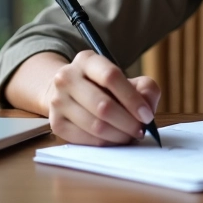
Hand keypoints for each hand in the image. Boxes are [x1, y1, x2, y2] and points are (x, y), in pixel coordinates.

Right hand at [45, 50, 160, 145]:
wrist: (70, 92)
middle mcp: (67, 77)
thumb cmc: (106, 86)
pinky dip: (104, 142)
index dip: (132, 98)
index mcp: (87, 60)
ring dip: (118, 135)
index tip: (146, 115)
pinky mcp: (55, 123)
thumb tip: (147, 109)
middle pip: (102, 105)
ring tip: (130, 136)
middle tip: (140, 130)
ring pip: (94, 125)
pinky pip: (84, 139)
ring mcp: (58, 101)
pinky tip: (115, 139)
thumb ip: (145, 88)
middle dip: (127, 122)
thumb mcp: (127, 78)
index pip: (111, 76)